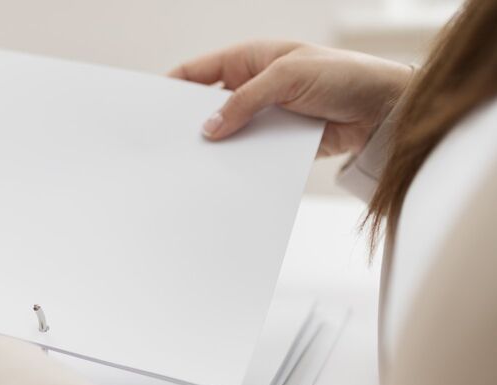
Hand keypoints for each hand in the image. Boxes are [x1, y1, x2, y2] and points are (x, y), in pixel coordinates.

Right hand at [170, 41, 412, 156]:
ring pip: (227, 133)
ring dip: (215, 147)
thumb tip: (209, 129)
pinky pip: (249, 153)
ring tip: (192, 165)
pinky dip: (237, 163)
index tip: (150, 110)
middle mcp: (252, 87)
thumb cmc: (342, 75)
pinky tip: (223, 175)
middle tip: (168, 144)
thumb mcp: (287, 77)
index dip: (171, 88)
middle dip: (189, 123)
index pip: (197, 72)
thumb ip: (245, 101)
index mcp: (249, 59)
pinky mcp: (277, 141)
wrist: (384, 109)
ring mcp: (264, 116)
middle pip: (207, 106)